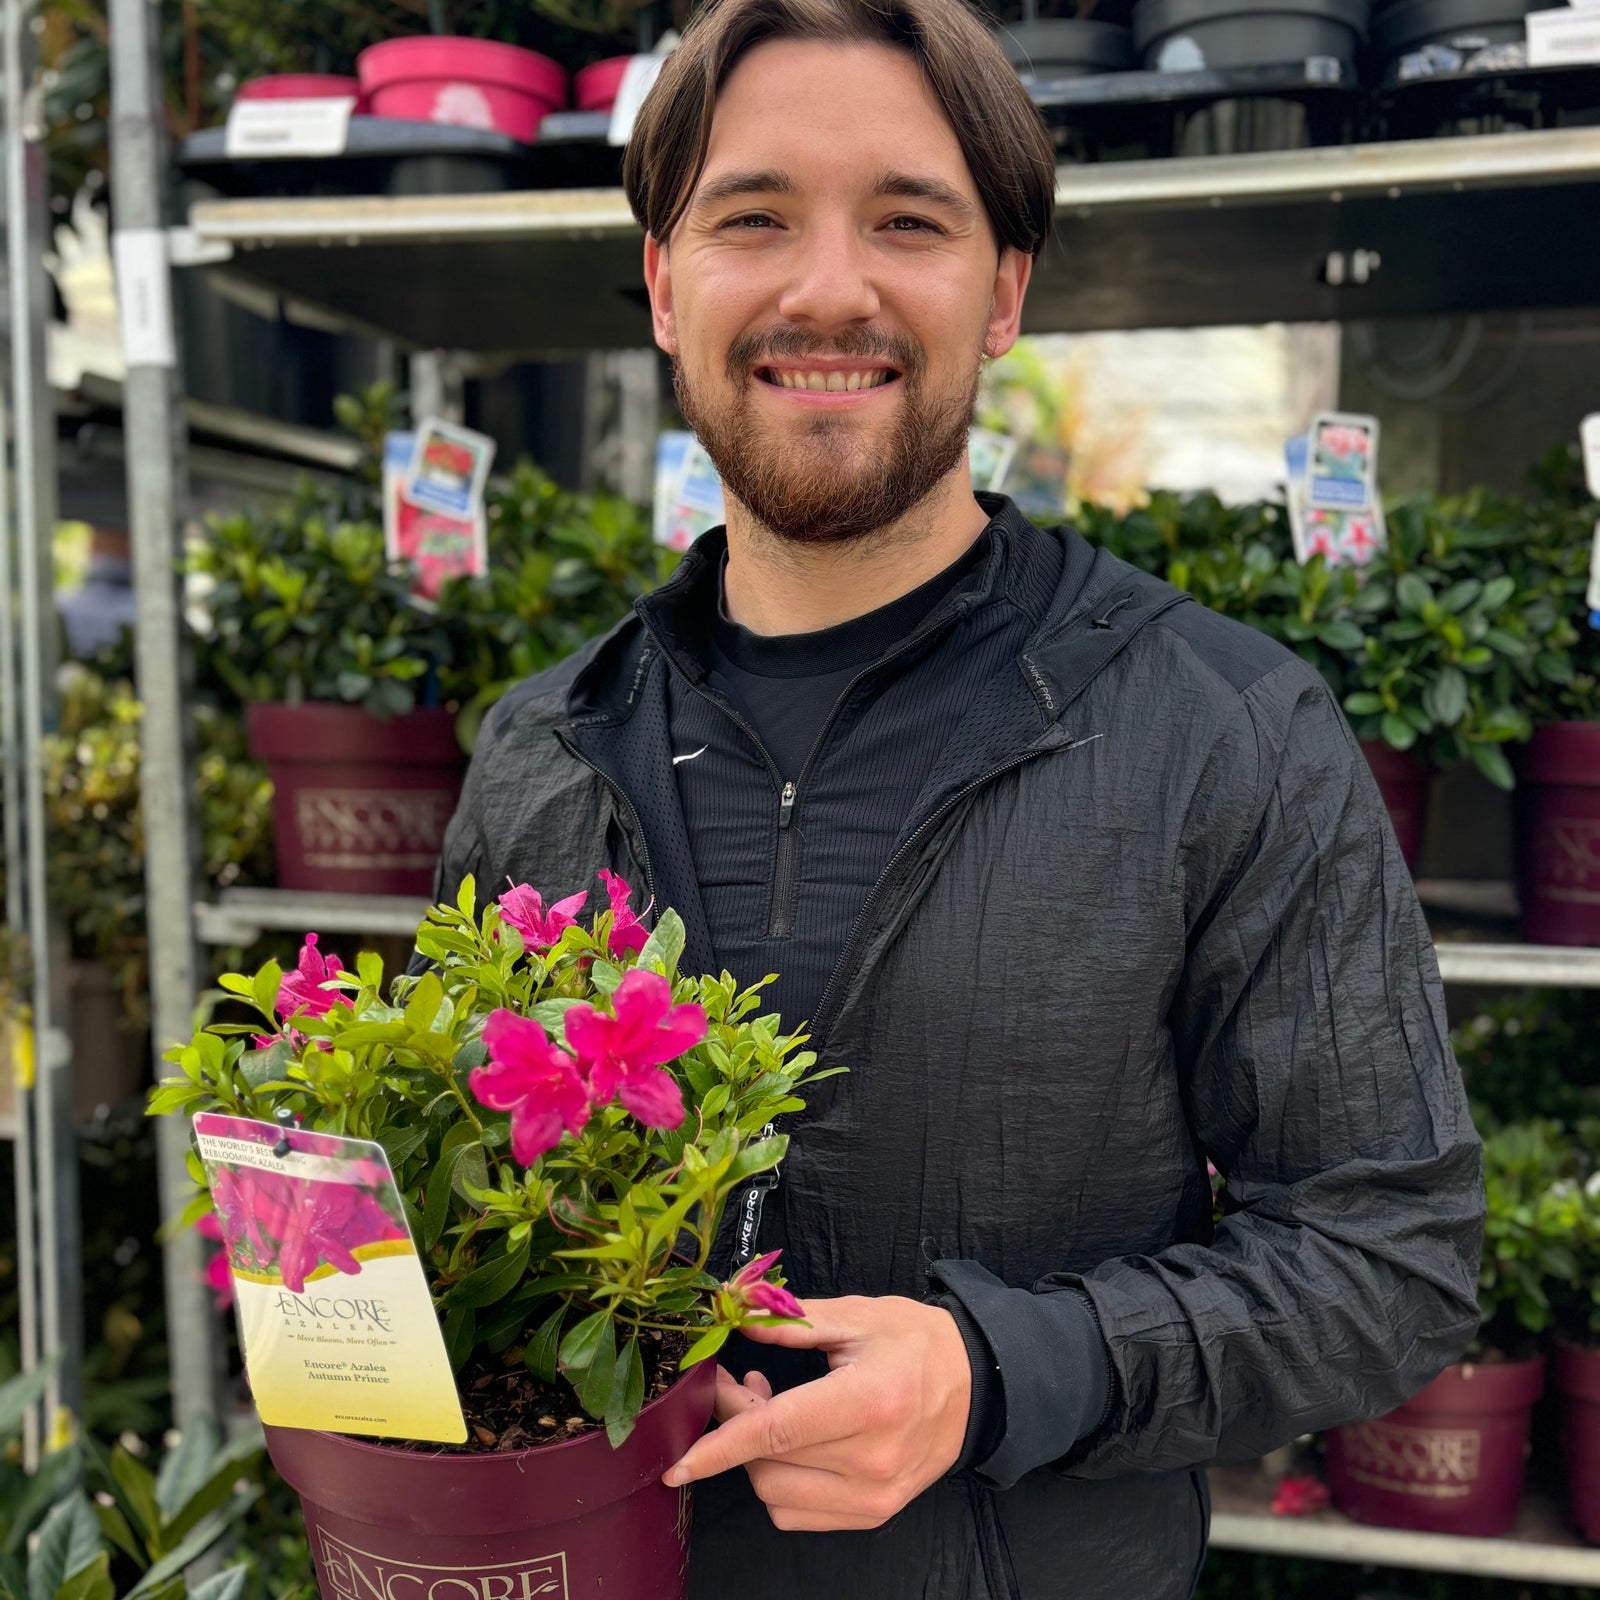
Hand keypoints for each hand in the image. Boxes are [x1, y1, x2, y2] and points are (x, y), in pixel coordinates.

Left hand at [662, 1295, 971, 1531]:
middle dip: (737, 1419)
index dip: (720, 1445)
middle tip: (740, 1378)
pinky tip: (793, 1442)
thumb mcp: (857, 1316)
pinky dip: (779, 1480)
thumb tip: (734, 1315)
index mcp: (869, 1402)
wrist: (977, 1384)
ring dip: (757, 1454)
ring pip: (775, 1492)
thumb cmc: (918, 1342)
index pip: (776, 1432)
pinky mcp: (873, 1514)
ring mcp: (874, 1495)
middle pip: (768, 1459)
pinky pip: (797, 1512)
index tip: (678, 1462)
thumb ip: (790, 1322)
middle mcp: (872, 1460)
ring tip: (773, 1407)